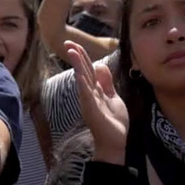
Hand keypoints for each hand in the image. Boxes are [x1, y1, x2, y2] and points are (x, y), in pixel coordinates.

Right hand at [65, 41, 127, 162]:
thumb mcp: (112, 96)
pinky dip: (83, 86)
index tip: (75, 44)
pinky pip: (86, 96)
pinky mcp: (92, 111)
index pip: (88, 69)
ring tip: (73, 52)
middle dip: (77, 56)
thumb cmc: (113, 120)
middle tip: (68, 42)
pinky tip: (79, 75)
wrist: (115, 141)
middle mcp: (89, 94)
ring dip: (78, 66)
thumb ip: (107, 82)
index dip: (82, 56)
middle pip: (83, 71)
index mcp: (95, 89)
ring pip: (83, 80)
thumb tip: (99, 65)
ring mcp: (89, 102)